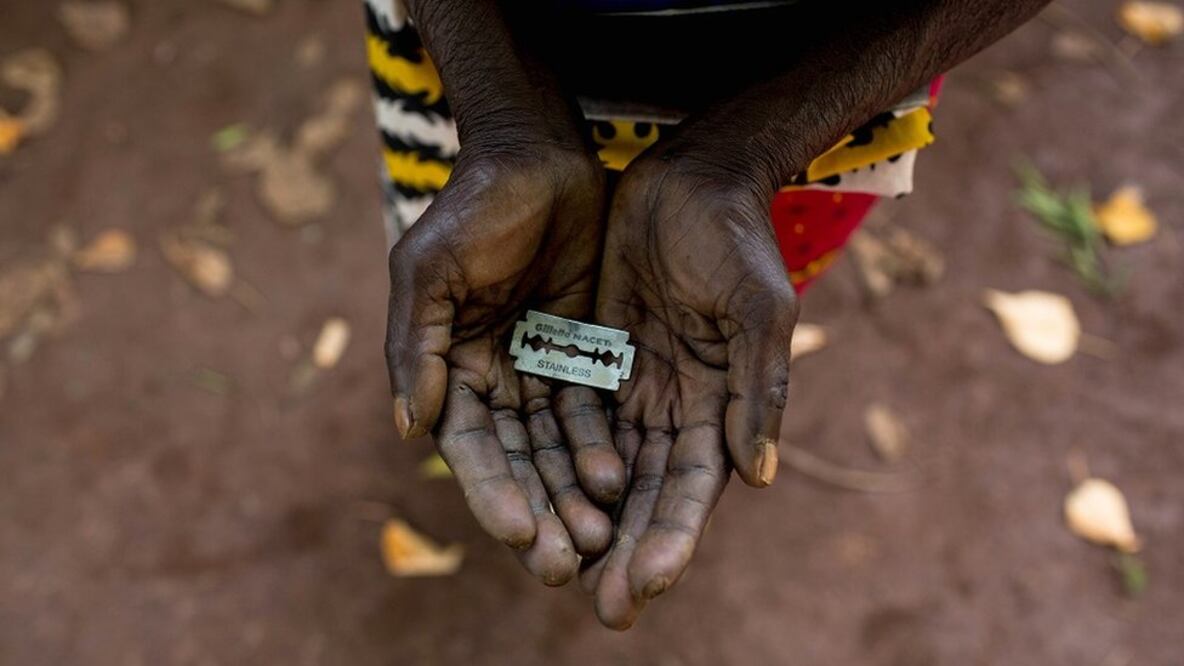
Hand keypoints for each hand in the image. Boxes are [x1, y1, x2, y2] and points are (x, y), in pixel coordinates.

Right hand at [386, 144, 624, 584]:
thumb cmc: (473, 207)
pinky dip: (602, 448)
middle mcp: (493, 379)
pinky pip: (595, 412)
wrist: (538, 156)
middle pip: (516, 461)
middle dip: (537, 512)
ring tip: (599, 539)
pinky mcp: (586, 354)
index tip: (518, 535)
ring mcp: (541, 369)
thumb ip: (415, 345)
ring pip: (557, 448)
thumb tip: (409, 429)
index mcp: (448, 367)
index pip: (470, 446)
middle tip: (564, 565)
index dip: (492, 492)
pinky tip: (619, 482)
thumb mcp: (430, 268)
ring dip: (572, 494)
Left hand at [586, 156, 798, 627]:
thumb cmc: (736, 239)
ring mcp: (633, 385)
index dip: (672, 537)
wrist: (691, 178)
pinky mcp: (594, 357)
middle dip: (627, 550)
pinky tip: (535, 500)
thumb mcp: (758, 308)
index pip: (693, 487)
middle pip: (647, 494)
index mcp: (721, 404)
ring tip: (560, 572)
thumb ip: (760, 388)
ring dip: (586, 520)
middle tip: (603, 610)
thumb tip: (759, 478)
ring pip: (604, 467)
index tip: (645, 585)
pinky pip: (571, 418)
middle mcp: (676, 406)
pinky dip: (556, 461)